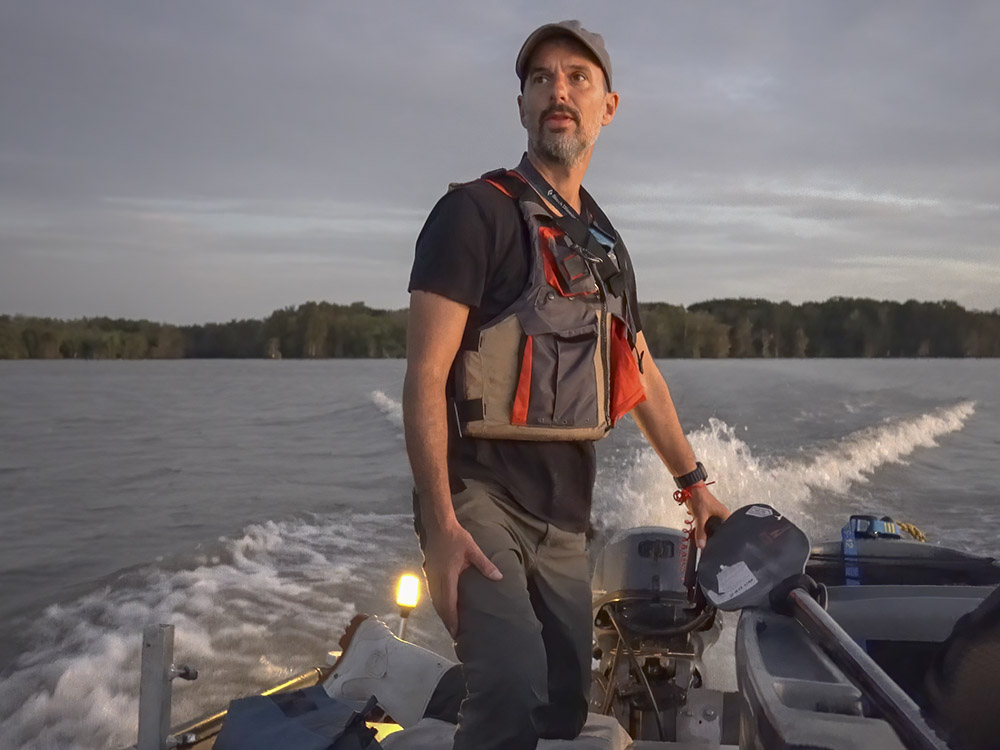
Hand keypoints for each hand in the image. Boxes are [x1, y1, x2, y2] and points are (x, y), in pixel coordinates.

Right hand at [422, 521, 501, 638]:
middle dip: (446, 621)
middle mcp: (436, 579)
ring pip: (435, 600)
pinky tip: (444, 606)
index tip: (455, 632)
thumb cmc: (456, 537)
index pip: (448, 603)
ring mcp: (430, 576)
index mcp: (447, 576)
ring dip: (442, 613)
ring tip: (450, 624)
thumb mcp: (473, 550)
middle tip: (454, 634)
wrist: (438, 525)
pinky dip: (438, 603)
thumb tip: (498, 577)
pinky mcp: (429, 572)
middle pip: (439, 606)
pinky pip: (433, 592)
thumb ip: (485, 565)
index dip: (451, 619)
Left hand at [683, 484, 729, 549]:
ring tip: (702, 538)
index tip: (714, 546)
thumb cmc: (700, 497)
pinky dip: (702, 531)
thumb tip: (701, 545)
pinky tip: (699, 534)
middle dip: (712, 538)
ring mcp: (714, 518)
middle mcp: (722, 517)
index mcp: (725, 516)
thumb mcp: (700, 517)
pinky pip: (706, 528)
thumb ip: (701, 532)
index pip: (726, 533)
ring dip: (706, 534)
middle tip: (706, 544)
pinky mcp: (708, 518)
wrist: (691, 489)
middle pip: (718, 533)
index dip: (720, 540)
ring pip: (711, 531)